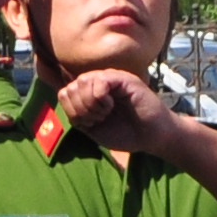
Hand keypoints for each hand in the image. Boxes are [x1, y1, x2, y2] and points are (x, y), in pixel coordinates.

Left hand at [56, 64, 187, 156]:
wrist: (152, 137)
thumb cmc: (127, 133)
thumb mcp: (93, 128)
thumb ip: (77, 114)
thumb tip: (64, 96)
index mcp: (91, 94)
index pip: (65, 93)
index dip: (72, 110)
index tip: (89, 123)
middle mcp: (100, 83)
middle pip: (72, 87)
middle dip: (80, 108)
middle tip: (97, 118)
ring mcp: (112, 79)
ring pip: (82, 81)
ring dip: (90, 103)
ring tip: (105, 113)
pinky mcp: (123, 79)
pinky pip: (99, 81)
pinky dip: (100, 98)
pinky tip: (111, 106)